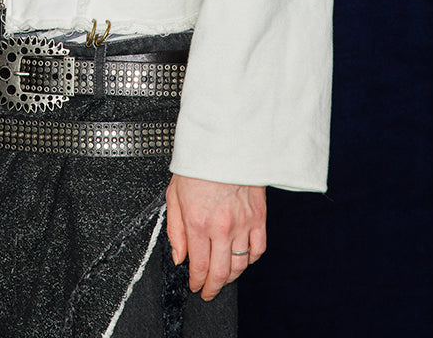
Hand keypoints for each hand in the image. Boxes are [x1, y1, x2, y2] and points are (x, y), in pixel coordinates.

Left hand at [165, 174, 265, 299]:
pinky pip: (258, 249)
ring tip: (223, 278)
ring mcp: (243, 223)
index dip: (196, 282)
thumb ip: (175, 229)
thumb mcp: (174, 194)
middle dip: (213, 288)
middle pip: (221, 272)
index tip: (195, 285)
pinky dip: (250, 260)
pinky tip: (242, 259)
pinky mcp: (258, 216)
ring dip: (231, 278)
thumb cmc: (197, 163)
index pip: (199, 266)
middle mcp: (222, 226)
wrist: (223, 142)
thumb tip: (179, 257)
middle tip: (208, 291)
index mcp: (198, 222)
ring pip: (240, 265)